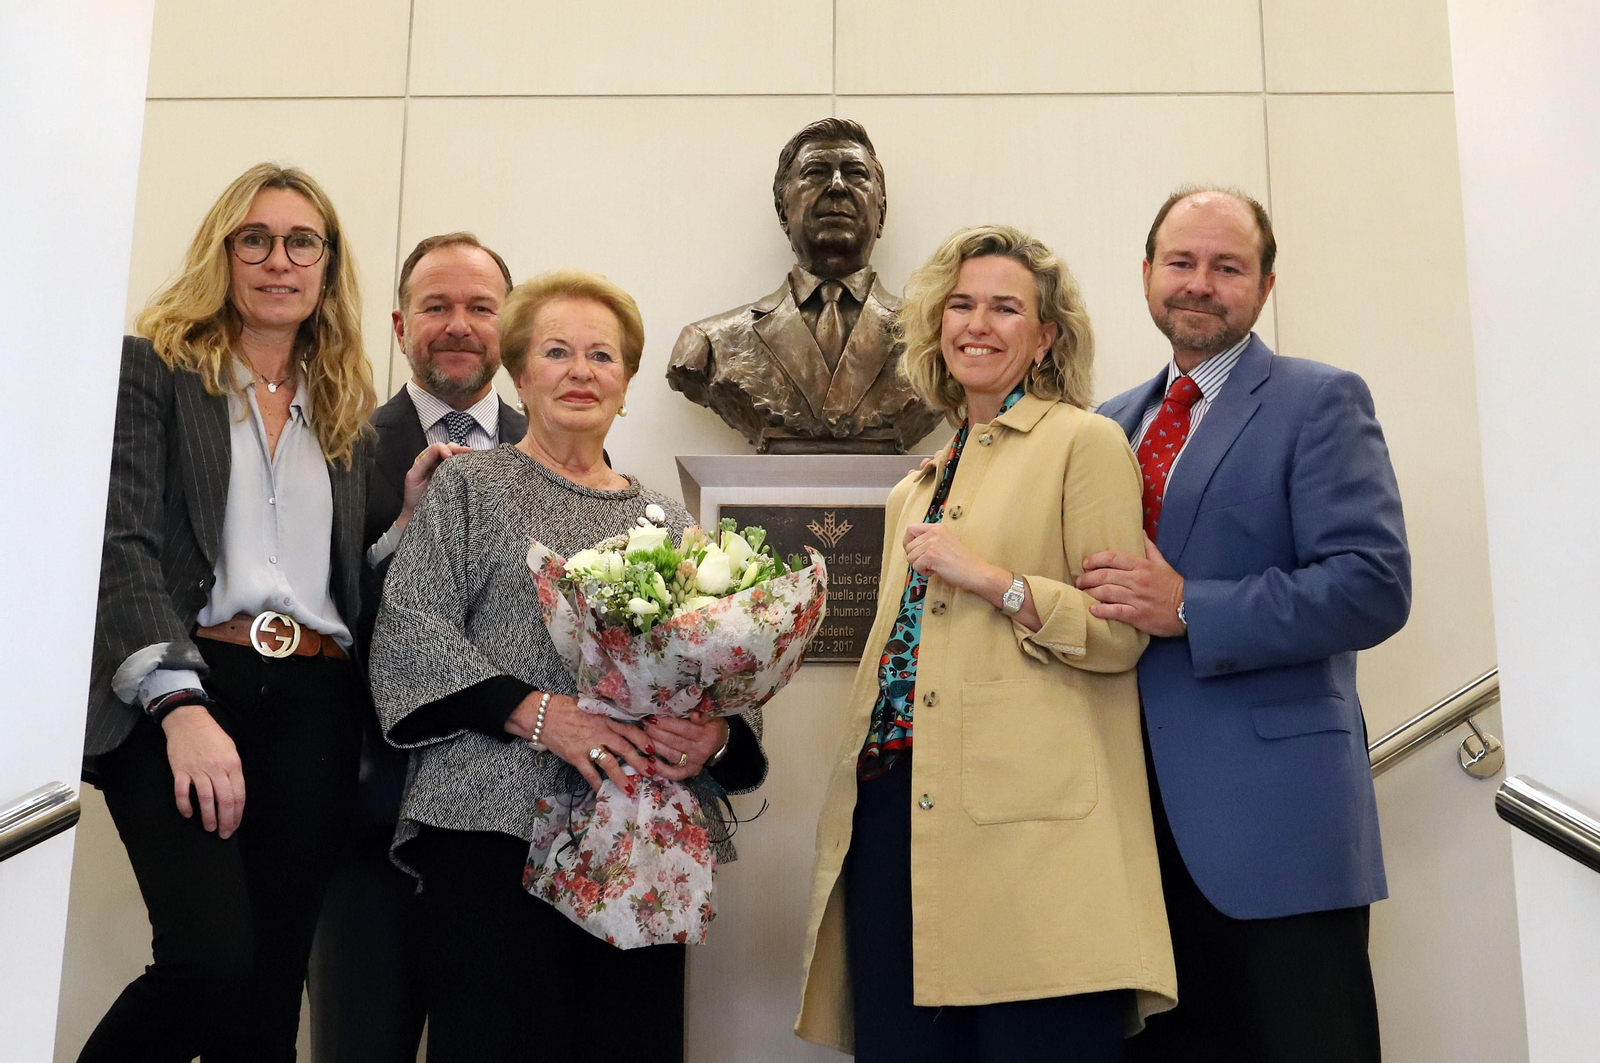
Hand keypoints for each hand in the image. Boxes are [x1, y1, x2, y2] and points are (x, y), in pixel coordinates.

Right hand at [161, 705, 244, 838]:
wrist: (189, 721)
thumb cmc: (213, 736)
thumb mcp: (231, 751)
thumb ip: (233, 771)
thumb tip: (234, 794)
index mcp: (233, 764)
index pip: (238, 794)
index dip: (237, 813)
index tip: (235, 825)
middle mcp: (217, 768)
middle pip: (224, 800)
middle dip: (226, 820)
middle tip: (224, 833)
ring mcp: (198, 769)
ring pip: (206, 799)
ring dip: (208, 817)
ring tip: (210, 828)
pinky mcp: (180, 770)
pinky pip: (182, 792)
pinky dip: (185, 805)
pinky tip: (188, 814)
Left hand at [397, 442, 470, 530]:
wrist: (416, 514)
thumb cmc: (414, 496)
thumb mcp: (414, 476)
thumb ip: (424, 461)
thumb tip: (439, 448)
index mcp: (425, 460)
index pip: (437, 448)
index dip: (444, 449)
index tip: (449, 456)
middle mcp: (436, 463)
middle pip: (449, 449)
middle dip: (457, 448)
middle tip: (466, 452)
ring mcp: (445, 470)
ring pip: (456, 457)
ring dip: (463, 454)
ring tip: (471, 455)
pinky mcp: (453, 479)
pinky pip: (460, 468)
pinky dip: (466, 463)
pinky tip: (471, 462)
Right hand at [508, 692, 653, 793]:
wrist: (543, 715)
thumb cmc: (566, 707)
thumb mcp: (590, 706)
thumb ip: (606, 714)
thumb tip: (622, 719)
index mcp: (605, 719)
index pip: (630, 730)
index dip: (643, 740)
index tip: (653, 749)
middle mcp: (600, 733)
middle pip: (624, 748)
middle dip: (639, 761)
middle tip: (650, 772)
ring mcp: (587, 745)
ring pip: (609, 763)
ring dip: (621, 777)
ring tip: (630, 789)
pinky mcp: (575, 757)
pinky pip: (589, 773)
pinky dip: (596, 784)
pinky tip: (602, 793)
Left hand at [641, 712, 727, 781]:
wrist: (720, 740)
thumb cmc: (712, 724)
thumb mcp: (712, 716)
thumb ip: (703, 715)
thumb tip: (694, 714)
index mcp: (707, 735)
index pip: (684, 729)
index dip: (667, 724)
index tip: (653, 717)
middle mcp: (700, 751)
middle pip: (674, 741)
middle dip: (656, 733)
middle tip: (643, 725)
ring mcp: (694, 763)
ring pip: (671, 755)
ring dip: (654, 746)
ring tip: (642, 736)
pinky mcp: (690, 771)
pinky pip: (674, 773)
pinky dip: (661, 769)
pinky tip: (649, 761)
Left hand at [903, 522, 1001, 594]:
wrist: (975, 571)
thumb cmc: (962, 561)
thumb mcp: (945, 542)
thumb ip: (930, 541)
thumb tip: (910, 548)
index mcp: (937, 528)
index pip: (911, 529)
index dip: (908, 541)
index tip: (914, 551)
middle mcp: (934, 532)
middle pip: (908, 545)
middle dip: (915, 557)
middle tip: (929, 563)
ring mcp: (932, 543)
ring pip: (910, 557)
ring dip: (920, 565)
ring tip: (934, 567)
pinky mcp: (931, 555)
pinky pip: (915, 566)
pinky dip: (924, 572)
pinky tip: (936, 571)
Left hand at [1077, 536, 1185, 636]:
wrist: (1189, 608)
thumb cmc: (1173, 586)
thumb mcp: (1163, 563)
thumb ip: (1150, 548)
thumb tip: (1141, 532)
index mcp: (1142, 566)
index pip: (1113, 558)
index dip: (1096, 559)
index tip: (1086, 563)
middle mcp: (1137, 580)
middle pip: (1105, 575)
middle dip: (1088, 578)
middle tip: (1079, 581)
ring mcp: (1137, 598)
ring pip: (1107, 592)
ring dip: (1091, 592)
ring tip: (1083, 593)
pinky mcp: (1138, 615)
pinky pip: (1116, 611)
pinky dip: (1102, 610)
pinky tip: (1092, 609)